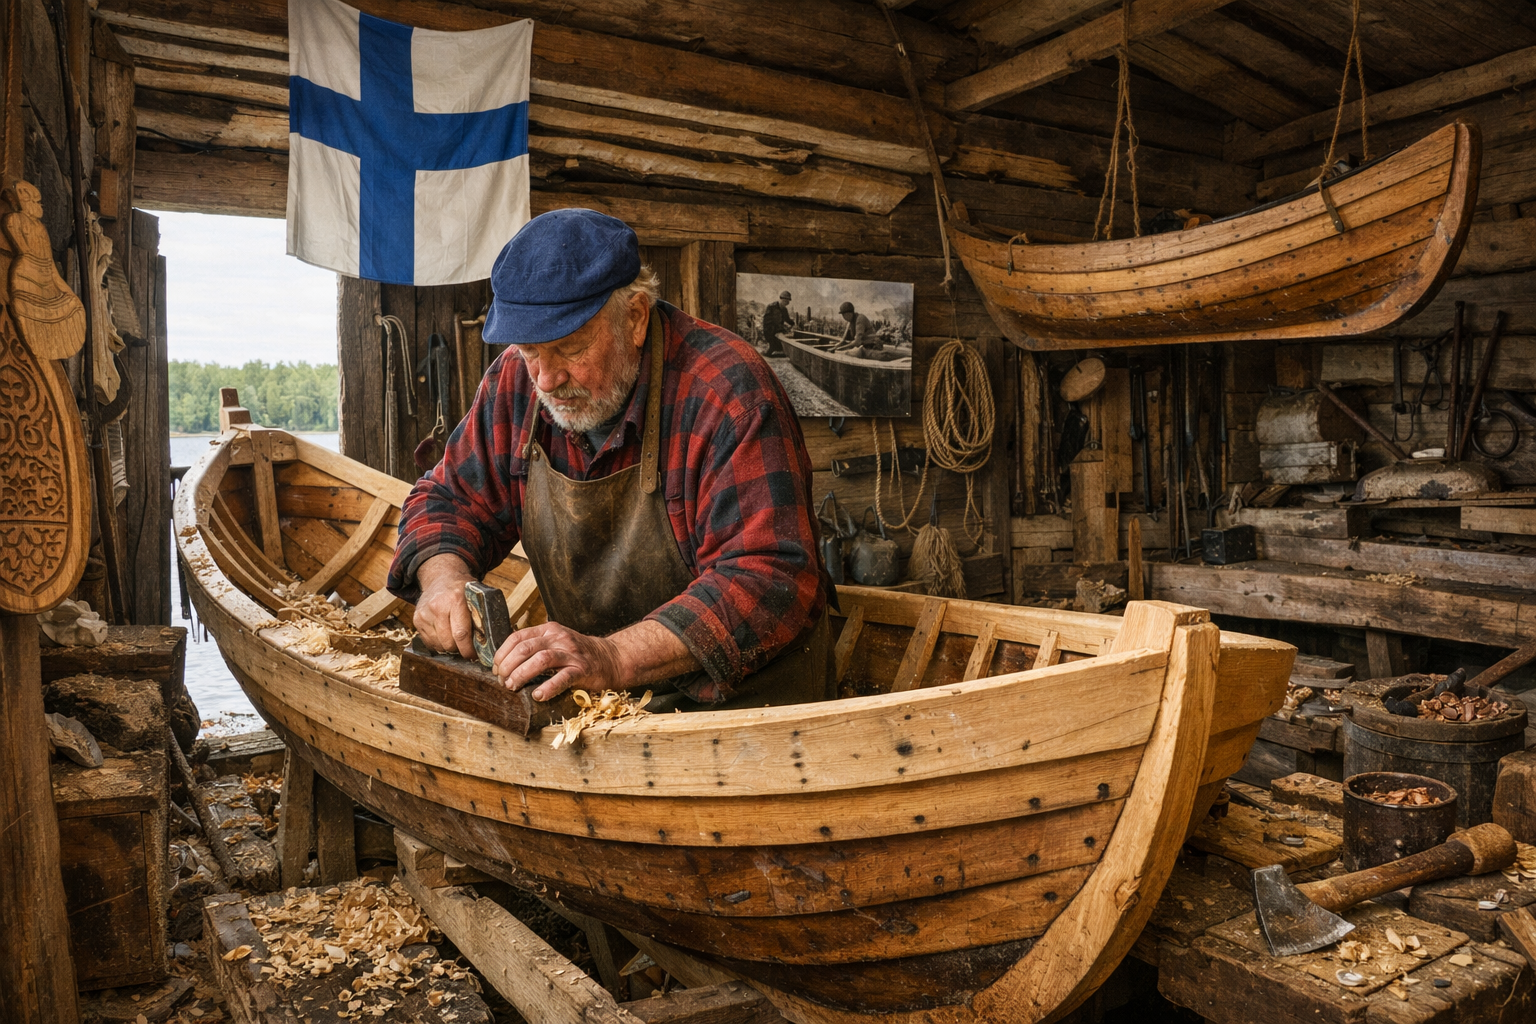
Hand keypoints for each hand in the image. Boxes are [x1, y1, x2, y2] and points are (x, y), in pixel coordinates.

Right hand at [412, 554, 476, 658]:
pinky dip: (438, 643)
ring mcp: (425, 613)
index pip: (461, 634)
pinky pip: (429, 642)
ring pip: (438, 644)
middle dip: (459, 650)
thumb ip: (481, 616)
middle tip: (466, 648)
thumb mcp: (476, 596)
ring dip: (448, 647)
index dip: (468, 649)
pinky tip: (445, 635)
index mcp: (456, 600)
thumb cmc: (463, 590)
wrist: (441, 577)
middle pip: (449, 642)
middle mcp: (438, 606)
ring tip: (456, 640)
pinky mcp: (417, 619)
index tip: (474, 655)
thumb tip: (488, 642)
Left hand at [493, 622, 624, 701]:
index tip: (495, 668)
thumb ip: (536, 646)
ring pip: (541, 660)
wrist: (611, 658)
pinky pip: (562, 678)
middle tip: (502, 681)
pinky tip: (538, 695)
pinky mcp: (582, 670)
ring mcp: (571, 654)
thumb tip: (506, 660)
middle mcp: (559, 638)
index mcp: (549, 630)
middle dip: (508, 666)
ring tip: (513, 687)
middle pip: (525, 648)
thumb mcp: (556, 642)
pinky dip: (547, 688)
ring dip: (522, 674)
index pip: (517, 637)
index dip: (502, 653)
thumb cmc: (579, 654)